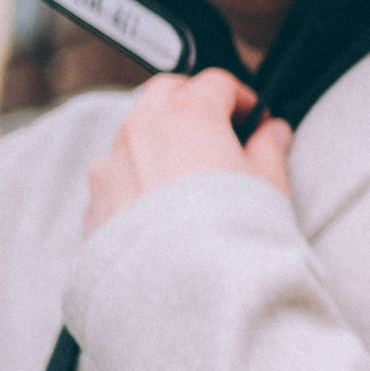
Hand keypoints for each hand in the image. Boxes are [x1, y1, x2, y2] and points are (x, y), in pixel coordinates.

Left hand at [84, 70, 292, 234]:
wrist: (184, 287)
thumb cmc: (232, 234)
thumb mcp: (270, 186)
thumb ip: (270, 150)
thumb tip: (273, 134)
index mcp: (190, 115)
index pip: (216, 83)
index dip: (241, 98)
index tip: (254, 120)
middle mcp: (142, 129)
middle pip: (164, 92)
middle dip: (191, 103)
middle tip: (217, 132)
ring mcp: (112, 164)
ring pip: (133, 132)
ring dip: (158, 140)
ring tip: (186, 175)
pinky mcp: (95, 201)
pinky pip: (115, 176)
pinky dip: (135, 179)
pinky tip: (160, 211)